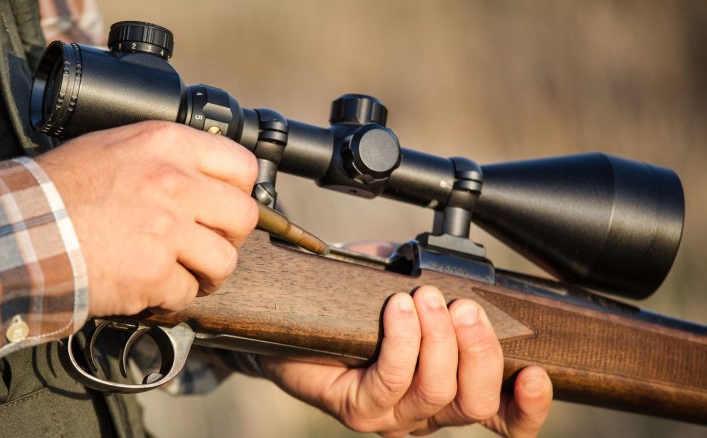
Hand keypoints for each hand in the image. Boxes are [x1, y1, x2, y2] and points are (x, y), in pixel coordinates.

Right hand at [36, 121, 257, 315]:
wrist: (19, 228)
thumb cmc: (56, 189)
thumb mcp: (115, 147)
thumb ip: (163, 158)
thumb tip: (200, 177)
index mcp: (167, 144)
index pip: (242, 165)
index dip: (239, 192)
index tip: (224, 207)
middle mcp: (175, 183)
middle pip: (243, 216)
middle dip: (230, 236)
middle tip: (207, 244)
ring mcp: (168, 230)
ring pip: (225, 261)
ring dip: (207, 273)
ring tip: (183, 272)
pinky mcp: (155, 273)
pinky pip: (187, 293)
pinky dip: (171, 297)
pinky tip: (149, 287)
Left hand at [260, 287, 552, 436]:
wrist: (291, 322)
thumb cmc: (356, 306)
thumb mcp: (409, 285)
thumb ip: (443, 283)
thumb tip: (462, 268)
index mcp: (451, 391)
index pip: (505, 418)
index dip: (529, 406)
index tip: (537, 372)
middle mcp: (426, 413)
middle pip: (475, 403)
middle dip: (479, 351)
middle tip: (465, 307)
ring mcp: (392, 416)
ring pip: (435, 392)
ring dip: (437, 340)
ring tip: (424, 298)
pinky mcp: (358, 409)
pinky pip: (390, 380)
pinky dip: (401, 341)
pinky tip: (397, 309)